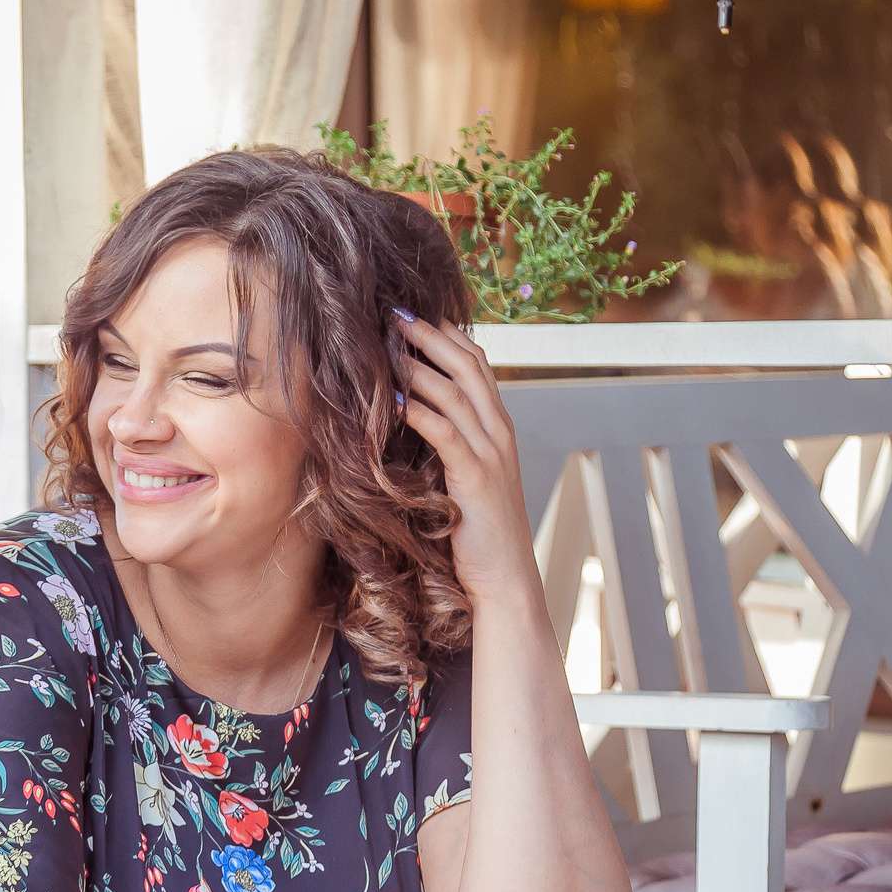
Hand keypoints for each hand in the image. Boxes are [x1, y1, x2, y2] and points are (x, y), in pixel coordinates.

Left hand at [392, 313, 539, 603]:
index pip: (477, 365)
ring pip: (456, 392)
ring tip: (386, 344)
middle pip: (467, 366)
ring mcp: (491, 454)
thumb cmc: (478, 533)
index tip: (414, 313)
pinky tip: (393, 399)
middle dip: (430, 335)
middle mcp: (499, 433)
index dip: (447, 335)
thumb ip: (450, 444)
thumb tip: (410, 415)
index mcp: (498, 429)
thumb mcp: (467, 477)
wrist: (505, 578)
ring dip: (419, 364)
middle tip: (394, 313)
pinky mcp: (476, 479)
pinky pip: (446, 433)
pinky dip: (419, 411)